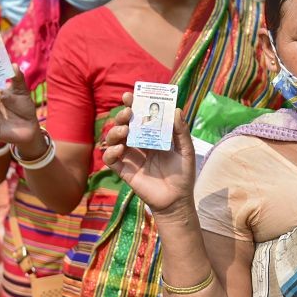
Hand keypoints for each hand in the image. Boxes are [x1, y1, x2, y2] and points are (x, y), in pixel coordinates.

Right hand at [102, 92, 196, 215]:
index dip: (132, 105)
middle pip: (124, 125)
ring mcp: (130, 157)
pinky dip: (111, 153)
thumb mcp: (186, 151)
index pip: (139, 117)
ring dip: (115, 132)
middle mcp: (138, 145)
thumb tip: (176, 110)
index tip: (129, 96)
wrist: (177, 200)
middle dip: (122, 116)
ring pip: (113, 140)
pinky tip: (119, 150)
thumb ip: (181, 132)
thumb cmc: (183, 175)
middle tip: (128, 112)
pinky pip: (111, 160)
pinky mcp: (124, 171)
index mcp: (152, 137)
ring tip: (124, 131)